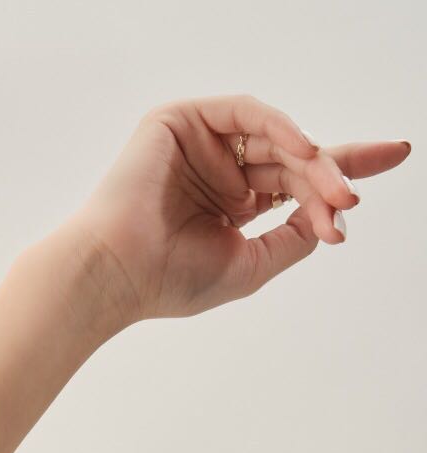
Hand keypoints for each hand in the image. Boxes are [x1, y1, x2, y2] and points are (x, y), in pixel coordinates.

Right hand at [78, 92, 410, 320]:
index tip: (393, 156)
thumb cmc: (171, 280)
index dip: (343, 172)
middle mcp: (221, 171)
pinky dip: (280, 127)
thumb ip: (294, 239)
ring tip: (334, 191)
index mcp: (233, 205)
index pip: (297, 181)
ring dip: (311, 162)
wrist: (119, 273)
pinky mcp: (182, 120)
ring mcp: (202, 144)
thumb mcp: (251, 265)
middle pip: (294, 160)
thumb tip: (334, 217)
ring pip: (275, 139)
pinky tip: (303, 149)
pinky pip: (246, 113)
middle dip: (331, 177)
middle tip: (351, 202)